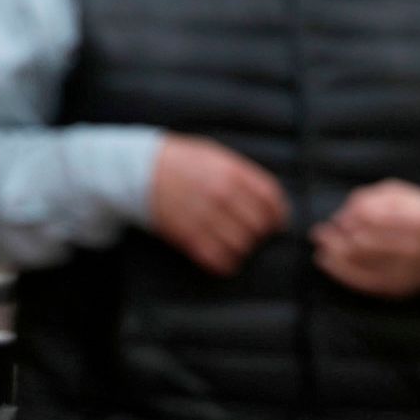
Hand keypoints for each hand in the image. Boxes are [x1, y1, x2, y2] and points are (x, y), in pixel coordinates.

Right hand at [148, 134, 288, 275]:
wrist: (140, 170)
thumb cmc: (182, 160)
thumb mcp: (216, 155)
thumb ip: (243, 174)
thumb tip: (268, 198)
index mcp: (232, 172)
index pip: (270, 198)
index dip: (280, 213)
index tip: (278, 221)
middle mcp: (222, 195)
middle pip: (259, 224)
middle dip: (263, 233)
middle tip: (259, 235)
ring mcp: (205, 217)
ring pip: (242, 244)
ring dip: (246, 248)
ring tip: (242, 245)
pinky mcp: (187, 236)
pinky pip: (217, 259)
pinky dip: (227, 263)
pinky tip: (227, 259)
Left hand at [311, 179, 419, 298]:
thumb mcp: (404, 194)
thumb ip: (372, 198)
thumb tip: (342, 216)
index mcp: (419, 219)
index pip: (371, 218)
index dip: (349, 217)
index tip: (338, 217)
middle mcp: (414, 249)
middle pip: (362, 244)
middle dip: (336, 238)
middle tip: (320, 232)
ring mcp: (407, 272)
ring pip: (359, 264)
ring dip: (333, 253)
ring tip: (321, 243)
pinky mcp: (399, 288)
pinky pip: (363, 282)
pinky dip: (340, 271)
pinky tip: (326, 261)